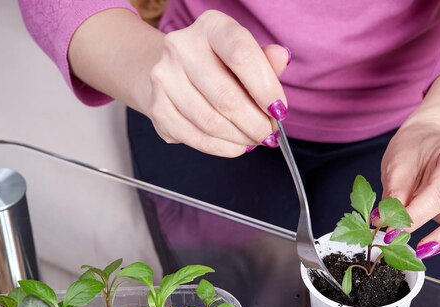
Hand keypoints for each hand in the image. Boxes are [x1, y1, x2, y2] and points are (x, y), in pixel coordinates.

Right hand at [145, 10, 288, 156]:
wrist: (173, 73)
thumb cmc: (218, 65)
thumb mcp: (245, 54)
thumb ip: (265, 60)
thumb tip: (282, 58)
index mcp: (211, 26)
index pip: (242, 55)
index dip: (265, 88)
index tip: (279, 111)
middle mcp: (181, 47)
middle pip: (226, 97)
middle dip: (255, 123)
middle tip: (269, 134)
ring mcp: (164, 78)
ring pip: (211, 122)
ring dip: (240, 138)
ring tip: (254, 139)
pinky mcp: (157, 109)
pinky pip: (196, 137)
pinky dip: (223, 147)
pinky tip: (236, 145)